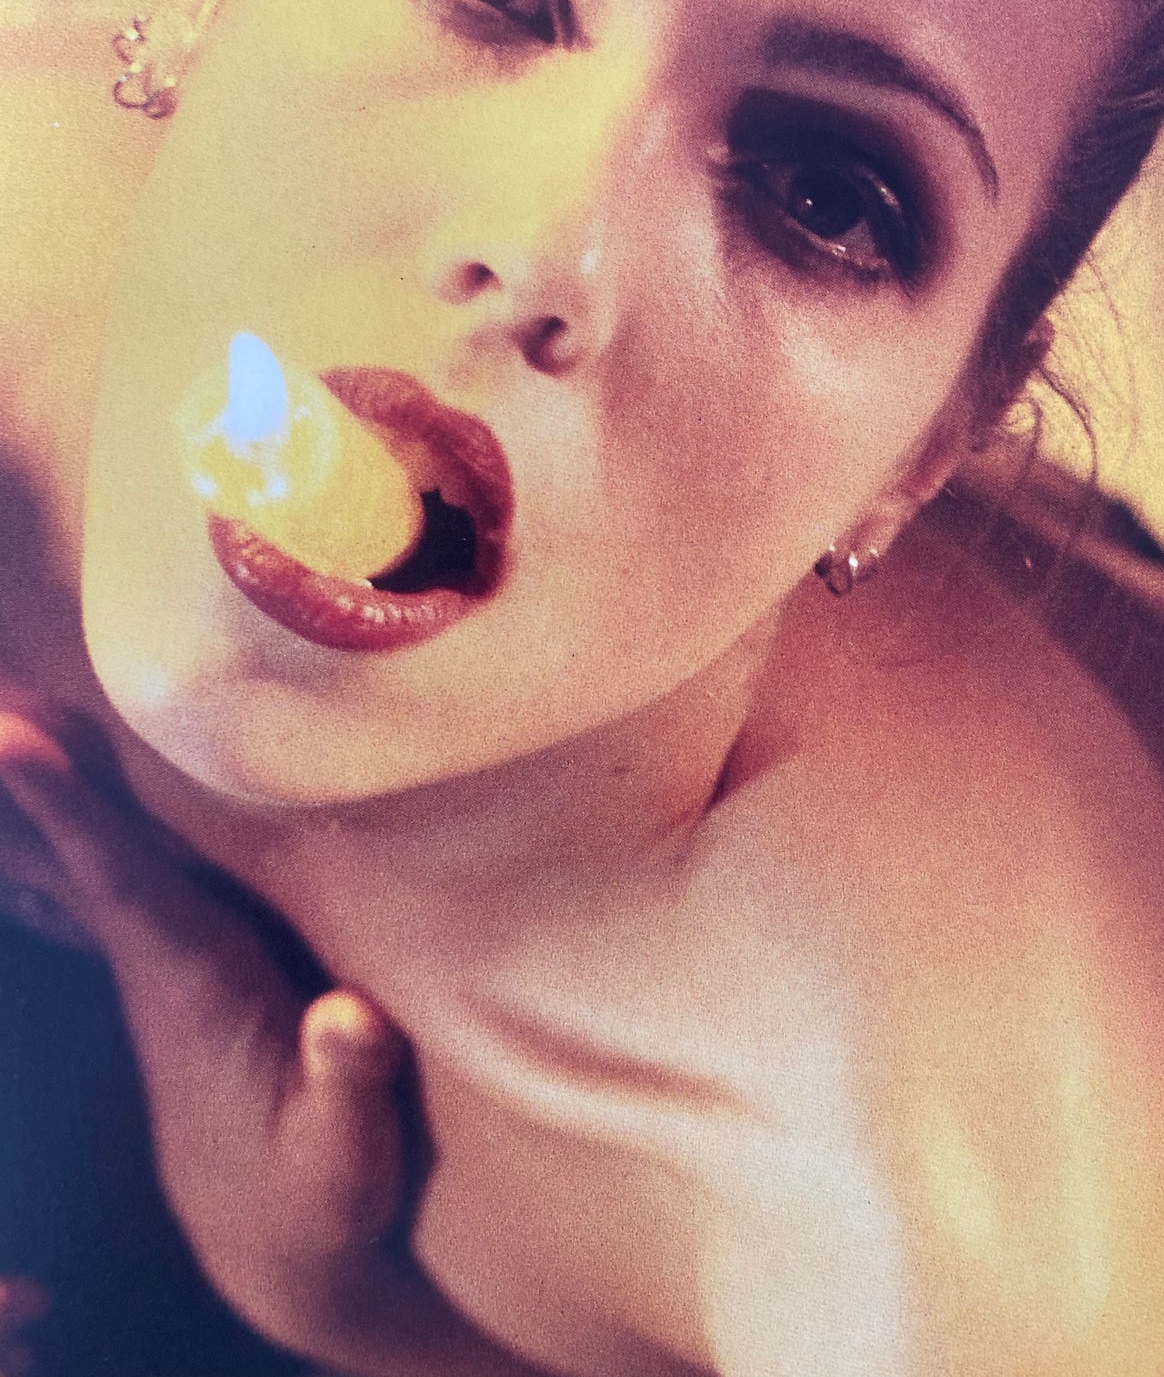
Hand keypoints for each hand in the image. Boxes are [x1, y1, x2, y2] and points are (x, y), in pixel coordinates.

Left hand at [0, 708, 548, 1376]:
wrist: (267, 1242)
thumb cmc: (314, 1194)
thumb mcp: (342, 1161)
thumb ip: (347, 1086)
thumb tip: (349, 1017)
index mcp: (193, 989)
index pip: (120, 885)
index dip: (70, 813)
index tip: (11, 739)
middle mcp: (164, 959)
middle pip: (83, 851)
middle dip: (38, 772)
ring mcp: (168, 955)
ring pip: (93, 854)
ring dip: (56, 780)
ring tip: (20, 700)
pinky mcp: (188, 955)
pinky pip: (121, 865)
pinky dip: (86, 814)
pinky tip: (75, 769)